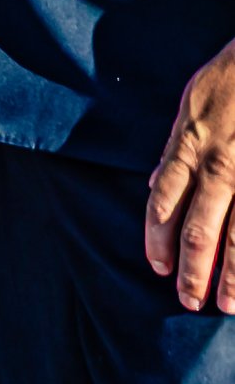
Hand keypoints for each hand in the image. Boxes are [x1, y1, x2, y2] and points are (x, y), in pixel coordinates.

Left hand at [148, 43, 234, 308]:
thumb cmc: (231, 78)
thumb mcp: (191, 105)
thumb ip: (175, 148)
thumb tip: (156, 182)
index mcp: (190, 144)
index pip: (164, 202)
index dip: (158, 239)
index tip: (159, 268)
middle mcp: (219, 162)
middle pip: (200, 227)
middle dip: (193, 270)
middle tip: (189, 301)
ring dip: (232, 276)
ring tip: (227, 304)